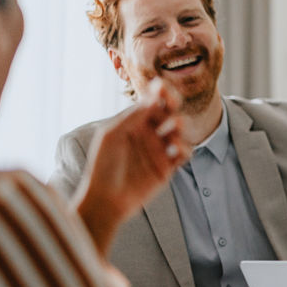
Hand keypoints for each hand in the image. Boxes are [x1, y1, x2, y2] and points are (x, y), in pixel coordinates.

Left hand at [73, 78, 189, 254]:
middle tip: (172, 104)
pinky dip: (184, 148)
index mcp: (134, 123)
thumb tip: (154, 99)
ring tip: (172, 128)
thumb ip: (133, 117)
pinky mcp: (168, 166)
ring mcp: (159, 149)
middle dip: (173, 103)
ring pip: (179, 130)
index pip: (151, 101)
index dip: (160, 92)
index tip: (162, 87)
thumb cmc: (102, 166)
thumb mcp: (111, 136)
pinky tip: (175, 149)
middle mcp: (148, 133)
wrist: (106, 199)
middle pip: (168, 111)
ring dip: (179, 125)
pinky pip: (184, 152)